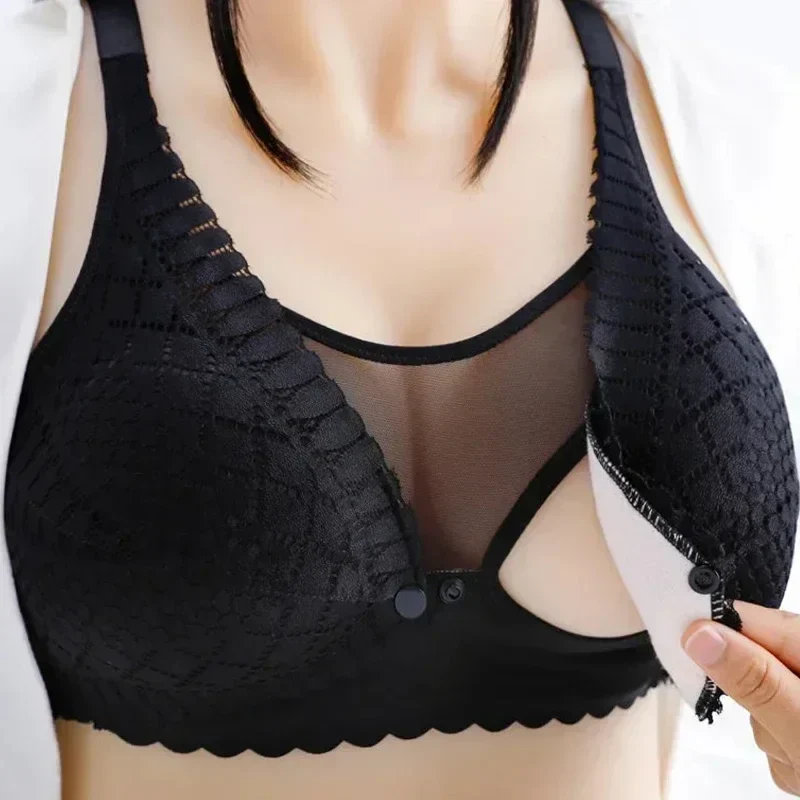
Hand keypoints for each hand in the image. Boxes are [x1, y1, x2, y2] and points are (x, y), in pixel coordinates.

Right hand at [682, 602, 799, 795]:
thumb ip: (755, 680)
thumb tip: (696, 631)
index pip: (741, 616)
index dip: (709, 633)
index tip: (685, 656)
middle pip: (747, 660)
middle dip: (754, 704)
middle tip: (785, 739)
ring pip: (759, 700)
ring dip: (773, 735)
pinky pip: (776, 725)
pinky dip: (787, 751)